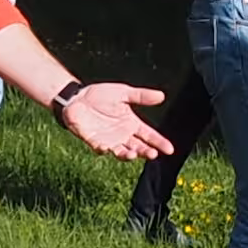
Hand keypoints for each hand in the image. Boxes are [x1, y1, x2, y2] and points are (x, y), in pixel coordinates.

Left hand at [57, 78, 174, 160]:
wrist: (77, 98)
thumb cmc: (100, 95)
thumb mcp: (123, 92)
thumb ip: (141, 96)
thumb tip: (161, 96)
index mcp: (132, 124)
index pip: (149, 135)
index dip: (159, 142)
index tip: (170, 149)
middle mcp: (123, 135)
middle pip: (138, 147)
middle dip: (146, 152)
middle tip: (153, 154)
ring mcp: (109, 140)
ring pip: (122, 152)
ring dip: (127, 155)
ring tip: (133, 154)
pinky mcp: (94, 142)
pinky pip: (101, 149)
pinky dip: (104, 150)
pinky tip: (108, 149)